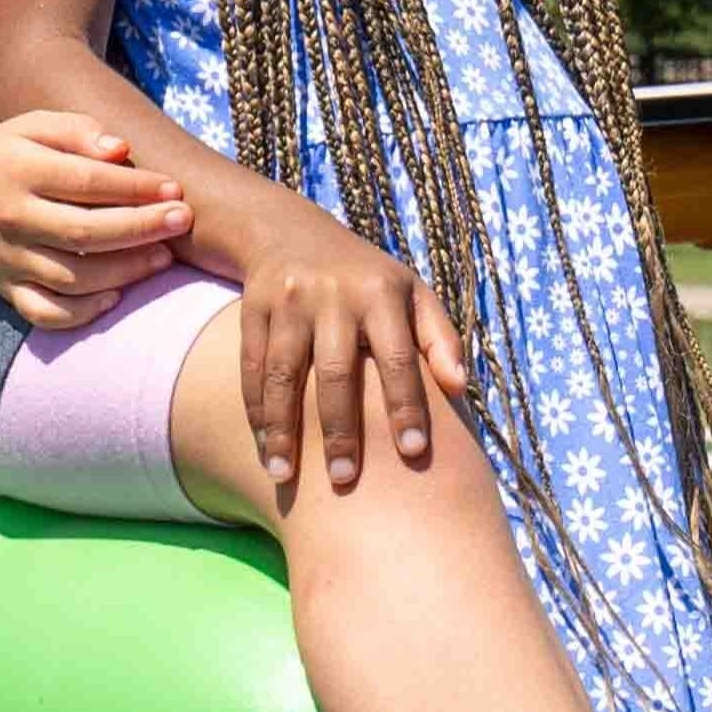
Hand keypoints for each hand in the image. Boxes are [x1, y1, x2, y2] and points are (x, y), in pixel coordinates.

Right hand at [0, 111, 192, 325]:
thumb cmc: (3, 157)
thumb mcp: (31, 127)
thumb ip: (77, 130)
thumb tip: (121, 150)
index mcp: (19, 171)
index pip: (85, 181)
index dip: (135, 187)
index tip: (173, 188)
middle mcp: (12, 218)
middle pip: (84, 233)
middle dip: (141, 229)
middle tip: (182, 221)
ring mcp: (9, 259)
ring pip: (72, 278)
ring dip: (125, 272)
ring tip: (164, 257)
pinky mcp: (6, 289)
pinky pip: (46, 312)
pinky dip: (83, 313)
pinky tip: (116, 297)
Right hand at [202, 200, 464, 497]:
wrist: (290, 231)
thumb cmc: (367, 279)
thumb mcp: (412, 293)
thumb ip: (440, 339)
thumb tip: (460, 389)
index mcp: (382, 292)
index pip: (398, 357)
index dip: (407, 405)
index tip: (415, 452)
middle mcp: (333, 294)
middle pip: (335, 373)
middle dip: (340, 431)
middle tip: (344, 481)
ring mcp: (288, 300)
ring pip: (282, 374)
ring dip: (282, 430)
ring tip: (284, 476)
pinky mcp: (253, 308)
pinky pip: (252, 368)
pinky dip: (256, 411)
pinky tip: (264, 447)